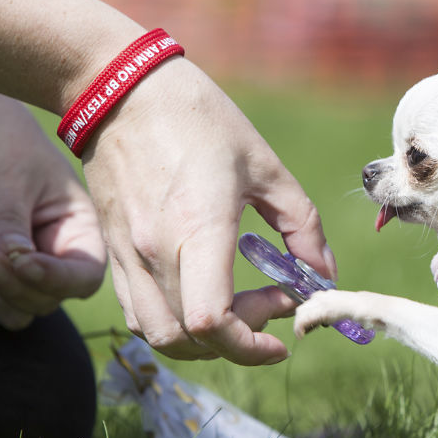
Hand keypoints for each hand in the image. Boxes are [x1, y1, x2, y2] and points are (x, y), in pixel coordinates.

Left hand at [0, 92, 106, 329]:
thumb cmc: (3, 140)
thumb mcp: (8, 179)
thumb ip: (9, 223)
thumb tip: (13, 262)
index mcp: (80, 231)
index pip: (83, 277)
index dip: (57, 278)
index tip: (20, 260)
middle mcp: (57, 255)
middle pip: (50, 299)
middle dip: (18, 286)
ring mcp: (26, 266)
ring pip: (20, 308)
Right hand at [82, 58, 335, 364]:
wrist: (120, 90)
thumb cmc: (200, 119)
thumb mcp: (266, 166)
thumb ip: (302, 226)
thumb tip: (323, 273)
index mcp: (198, 229)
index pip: (213, 322)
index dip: (251, 347)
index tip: (283, 339)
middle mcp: (155, 251)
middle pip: (190, 340)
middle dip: (239, 341)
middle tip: (271, 305)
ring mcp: (128, 255)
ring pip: (159, 335)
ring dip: (204, 342)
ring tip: (238, 310)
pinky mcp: (114, 251)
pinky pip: (139, 313)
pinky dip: (175, 325)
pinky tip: (204, 298)